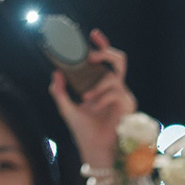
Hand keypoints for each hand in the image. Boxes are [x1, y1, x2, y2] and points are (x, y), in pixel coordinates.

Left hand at [49, 30, 137, 169]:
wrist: (95, 150)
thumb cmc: (84, 132)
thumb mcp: (66, 108)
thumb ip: (59, 91)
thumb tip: (55, 73)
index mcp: (102, 86)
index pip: (106, 61)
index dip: (102, 45)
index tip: (93, 35)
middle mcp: (115, 88)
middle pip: (119, 59)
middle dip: (105, 52)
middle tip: (90, 56)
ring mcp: (124, 96)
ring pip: (112, 77)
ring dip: (97, 87)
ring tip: (86, 101)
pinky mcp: (128, 105)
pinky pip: (115, 91)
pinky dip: (102, 98)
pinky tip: (95, 108)